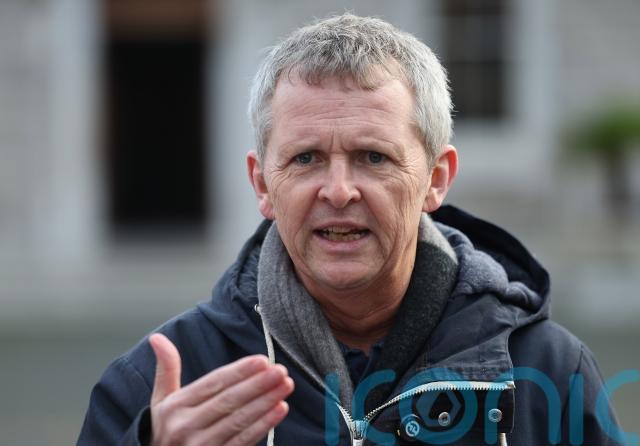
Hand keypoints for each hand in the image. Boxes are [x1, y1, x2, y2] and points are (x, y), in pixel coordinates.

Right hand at [148, 333, 293, 445]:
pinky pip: (243, 441)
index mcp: (175, 407)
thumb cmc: (166, 428)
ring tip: (286, 386)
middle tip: (280, 370)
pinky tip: (280, 409)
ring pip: (239, 421)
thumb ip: (166, 368)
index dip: (238, 371)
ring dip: (265, 402)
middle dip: (257, 384)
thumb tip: (157, 338)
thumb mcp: (161, 400)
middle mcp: (186, 427)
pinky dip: (263, 425)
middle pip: (228, 401)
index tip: (262, 360)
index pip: (212, 384)